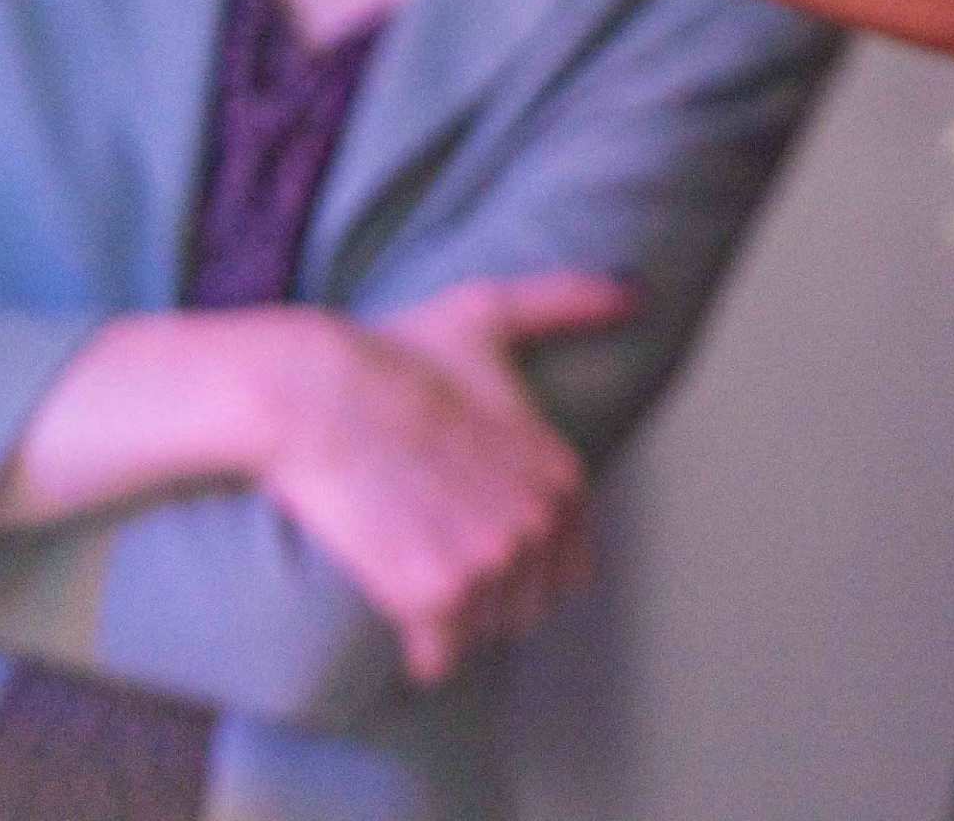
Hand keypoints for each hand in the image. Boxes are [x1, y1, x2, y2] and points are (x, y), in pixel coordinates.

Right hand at [255, 274, 633, 683]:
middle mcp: (540, 523)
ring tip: (412, 568)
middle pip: (528, 606)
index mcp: (562, 474)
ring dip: (453, 622)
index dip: (526, 565)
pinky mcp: (435, 596)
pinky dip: (421, 652)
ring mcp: (492, 562)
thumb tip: (637, 294)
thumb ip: (569, 304)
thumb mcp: (491, 315)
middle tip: (434, 556)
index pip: (574, 567)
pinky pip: (440, 659)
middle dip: (489, 595)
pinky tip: (399, 618)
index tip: (477, 543)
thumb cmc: (396, 356)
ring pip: (485, 633)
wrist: (316, 394)